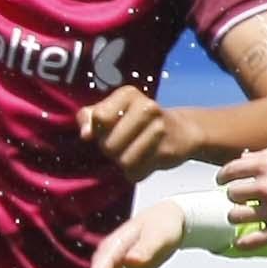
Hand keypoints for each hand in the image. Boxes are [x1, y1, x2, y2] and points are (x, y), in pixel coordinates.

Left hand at [77, 85, 199, 179]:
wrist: (181, 129)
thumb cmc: (134, 121)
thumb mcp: (111, 110)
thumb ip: (89, 117)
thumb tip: (85, 134)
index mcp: (128, 94)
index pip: (100, 117)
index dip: (97, 130)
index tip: (104, 130)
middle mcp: (147, 107)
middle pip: (109, 144)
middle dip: (109, 150)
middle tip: (118, 145)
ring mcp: (160, 129)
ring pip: (124, 162)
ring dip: (122, 164)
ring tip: (129, 154)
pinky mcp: (168, 151)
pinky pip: (138, 172)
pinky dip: (135, 173)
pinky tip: (142, 163)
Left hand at [222, 142, 266, 241]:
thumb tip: (246, 160)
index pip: (231, 171)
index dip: (224, 177)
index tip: (223, 181)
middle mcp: (266, 188)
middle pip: (232, 195)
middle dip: (236, 197)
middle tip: (243, 199)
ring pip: (236, 216)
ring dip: (238, 216)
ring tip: (246, 215)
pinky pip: (250, 241)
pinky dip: (243, 243)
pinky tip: (241, 242)